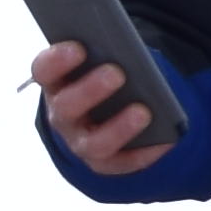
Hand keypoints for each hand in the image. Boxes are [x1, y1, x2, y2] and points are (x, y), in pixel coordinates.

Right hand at [27, 44, 164, 175]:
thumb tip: (130, 51)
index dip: (57, 61)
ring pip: (93, 143)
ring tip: (143, 111)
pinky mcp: (104, 162)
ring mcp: (80, 142)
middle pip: (67, 107)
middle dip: (90, 90)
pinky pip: (123, 163)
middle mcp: (63, 115)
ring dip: (118, 128)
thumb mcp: (105, 64)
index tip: (78, 47)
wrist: (112, 114)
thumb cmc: (109, 80)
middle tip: (115, 73)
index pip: (45, 71)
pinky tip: (166, 140)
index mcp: (57, 84)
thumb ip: (110, 55)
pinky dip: (145, 153)